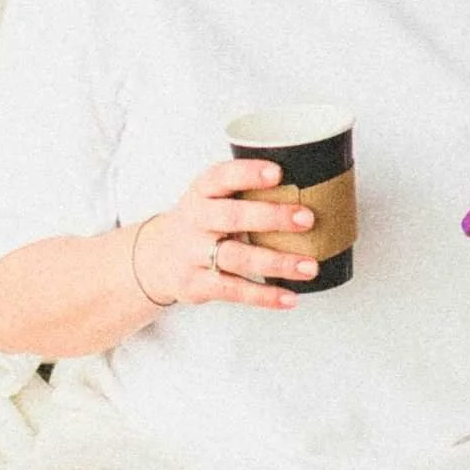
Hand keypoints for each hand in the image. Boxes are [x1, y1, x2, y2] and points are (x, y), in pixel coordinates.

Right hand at [131, 159, 323, 309]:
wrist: (155, 258)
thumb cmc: (202, 223)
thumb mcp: (212, 200)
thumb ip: (247, 194)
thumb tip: (315, 190)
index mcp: (202, 192)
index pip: (222, 177)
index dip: (248, 173)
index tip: (277, 172)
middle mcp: (196, 220)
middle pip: (231, 217)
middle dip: (270, 217)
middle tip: (306, 218)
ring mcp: (194, 253)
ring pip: (236, 257)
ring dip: (276, 262)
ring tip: (310, 266)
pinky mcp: (197, 284)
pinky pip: (233, 290)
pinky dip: (264, 295)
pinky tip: (290, 296)